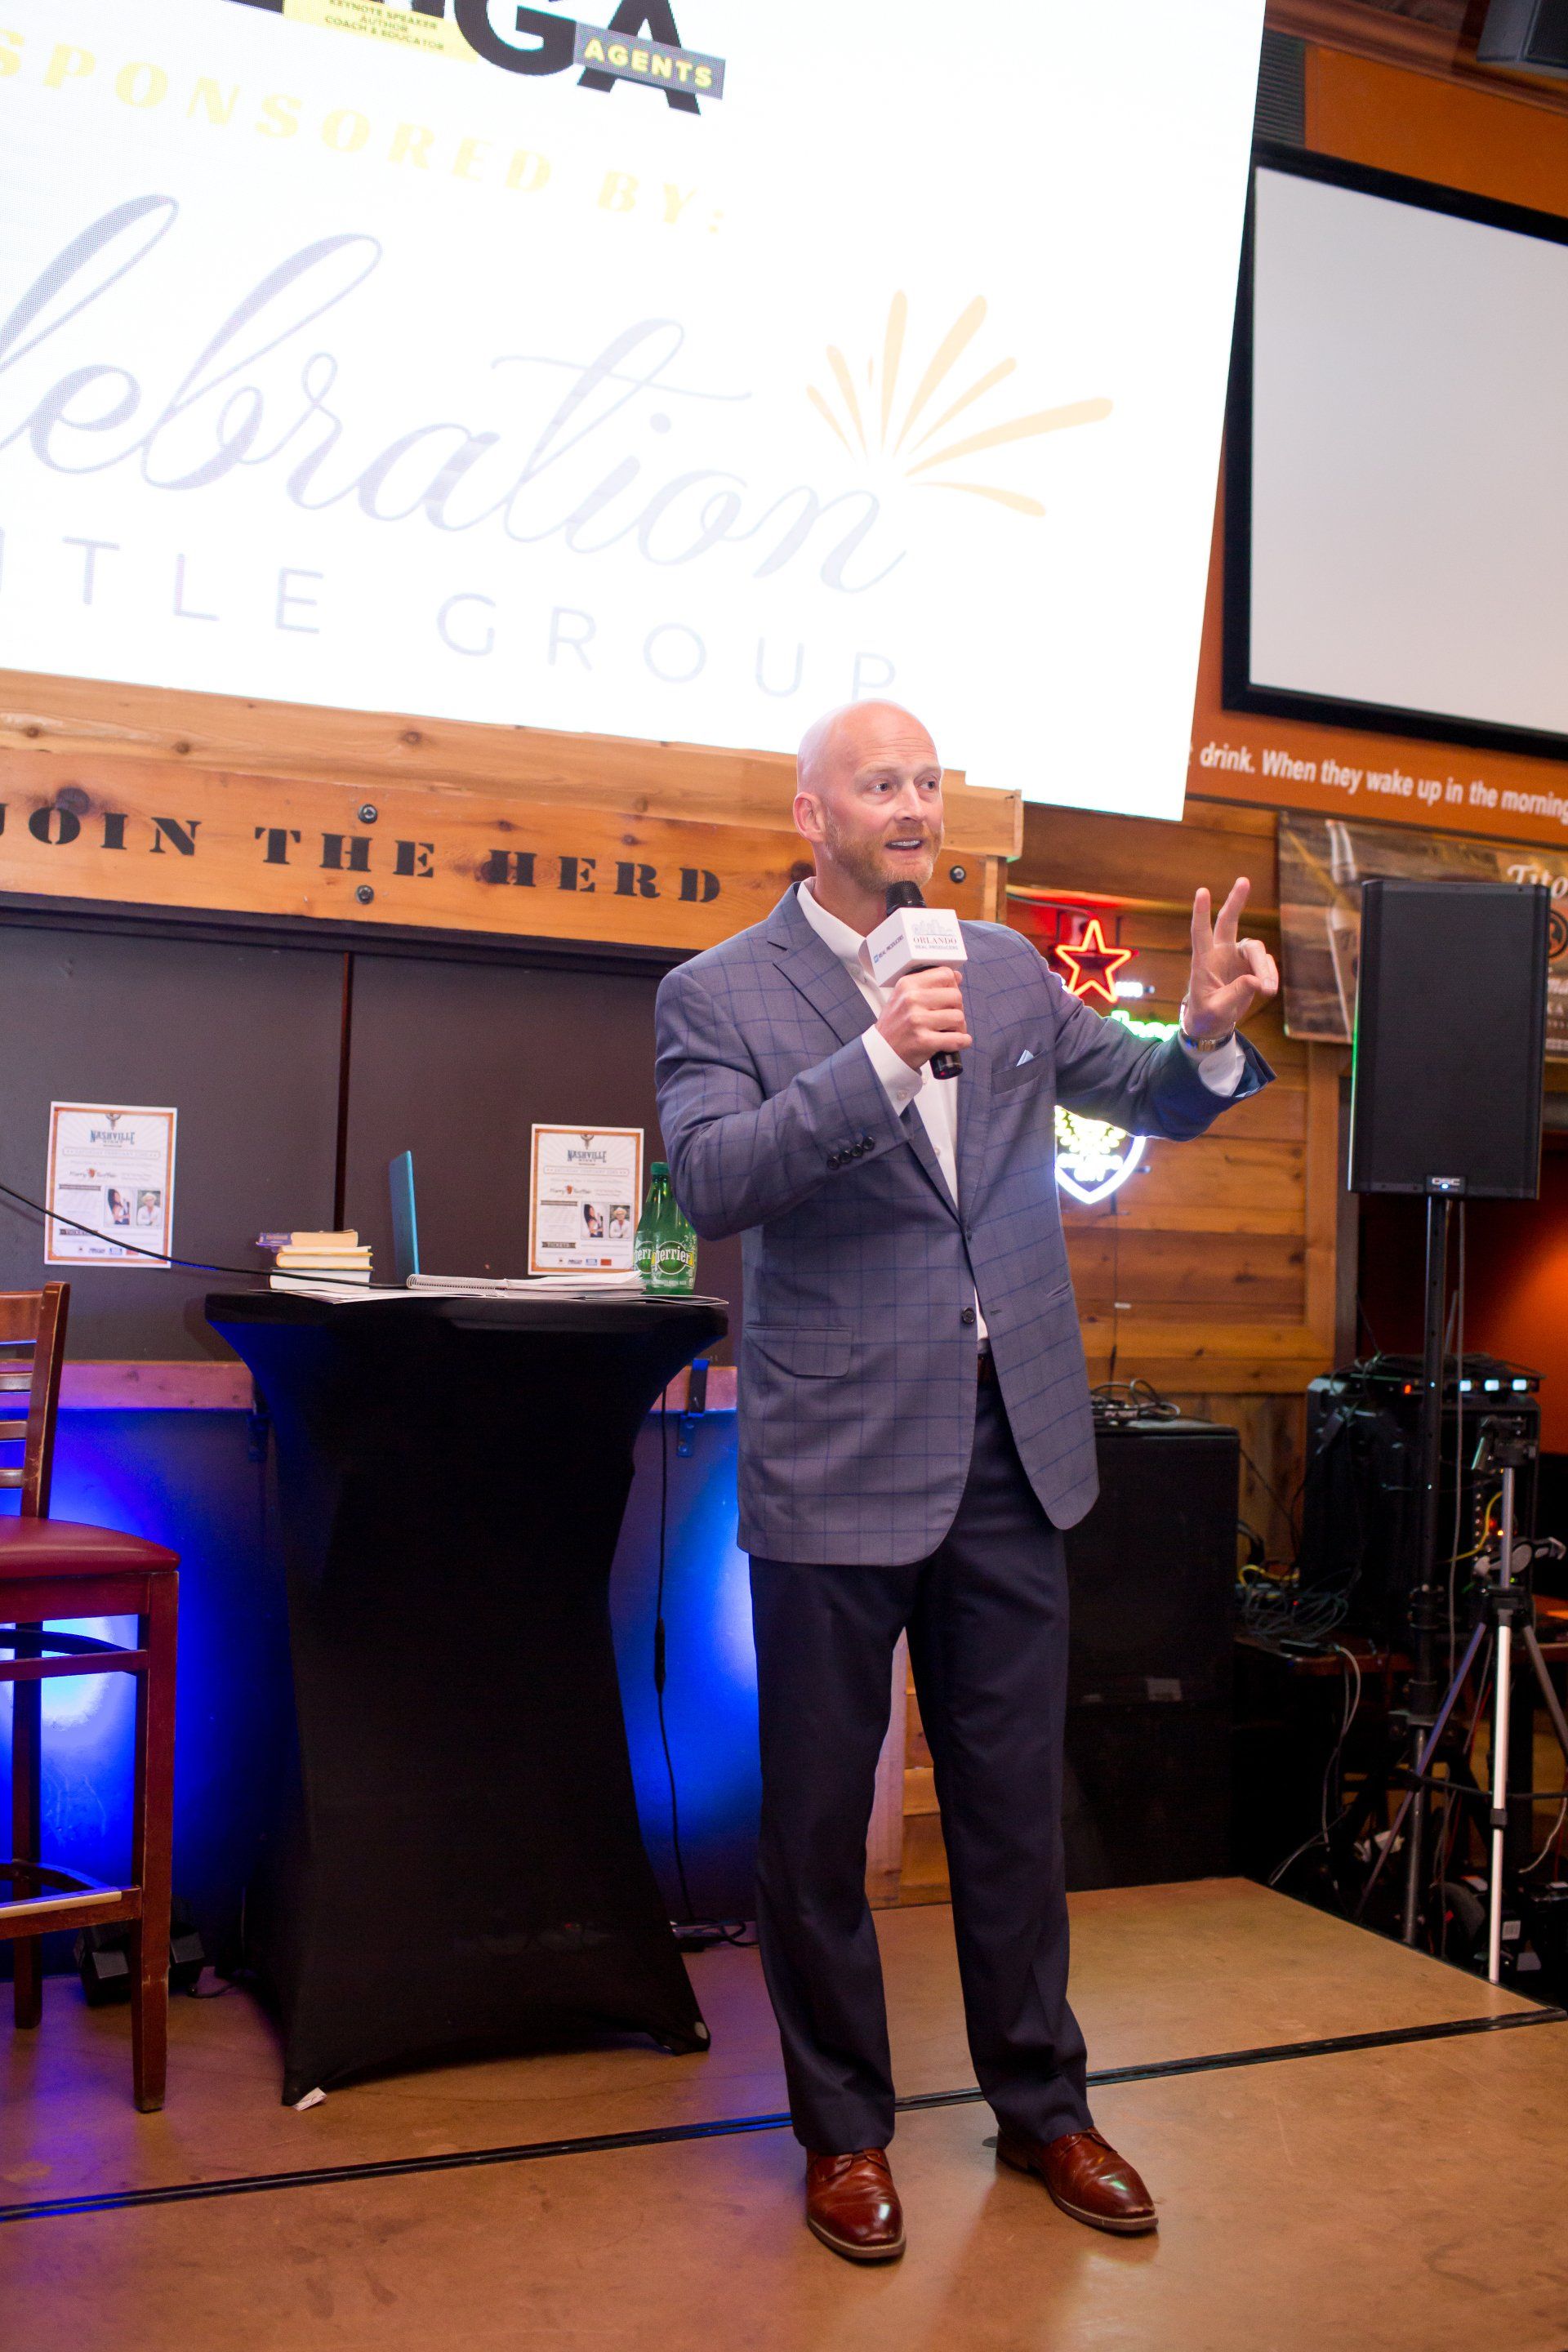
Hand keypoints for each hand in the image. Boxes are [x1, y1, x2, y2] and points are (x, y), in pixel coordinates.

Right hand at [876, 966, 972, 1070]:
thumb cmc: (896, 1024)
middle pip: (956, 996)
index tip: (948, 998)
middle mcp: (911, 999)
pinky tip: (959, 1041)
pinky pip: (956, 1038)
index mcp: (908, 985)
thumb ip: (928, 985)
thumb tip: (957, 976)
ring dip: (959, 1027)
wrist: (882, 1051)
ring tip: (949, 1031)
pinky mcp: (923, 1040)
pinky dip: (962, 1041)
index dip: (953, 986)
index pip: (945, 974)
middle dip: (958, 1008)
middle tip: (949, 1018)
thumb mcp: (904, 996)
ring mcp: (917, 1020)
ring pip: (958, 1017)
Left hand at [1186, 879, 1278, 1039]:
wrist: (1214, 1023)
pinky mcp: (1252, 965)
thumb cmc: (1207, 1015)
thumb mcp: (1216, 1010)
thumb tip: (1257, 980)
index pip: (1200, 932)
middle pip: (1228, 921)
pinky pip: (1266, 964)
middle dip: (1236, 901)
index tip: (1202, 891)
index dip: (1201, 912)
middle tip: (1244, 880)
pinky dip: (1270, 975)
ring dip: (1265, 968)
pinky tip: (1268, 989)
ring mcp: (1237, 956)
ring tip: (1268, 990)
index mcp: (1203, 960)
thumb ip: (1235, 995)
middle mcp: (1220, 952)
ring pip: (1256, 949)